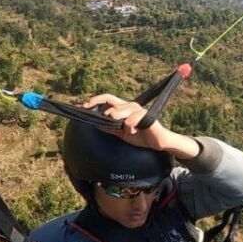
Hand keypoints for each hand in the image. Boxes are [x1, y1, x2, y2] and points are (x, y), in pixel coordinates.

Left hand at [83, 94, 199, 159]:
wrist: (158, 142)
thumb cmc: (141, 136)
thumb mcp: (121, 133)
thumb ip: (110, 128)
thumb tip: (96, 124)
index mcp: (124, 108)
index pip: (108, 98)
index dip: (96, 100)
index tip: (84, 105)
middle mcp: (130, 106)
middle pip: (112, 104)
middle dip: (106, 114)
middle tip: (106, 121)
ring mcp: (137, 109)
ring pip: (119, 112)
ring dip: (119, 122)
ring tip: (127, 130)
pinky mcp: (145, 115)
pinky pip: (130, 121)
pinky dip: (129, 128)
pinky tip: (134, 132)